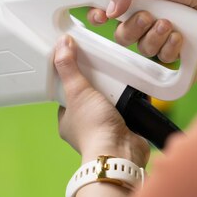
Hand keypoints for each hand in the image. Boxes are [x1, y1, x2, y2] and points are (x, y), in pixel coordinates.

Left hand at [54, 35, 149, 166]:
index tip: (82, 64)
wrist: (120, 152)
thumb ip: (68, 67)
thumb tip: (62, 43)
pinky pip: (127, 110)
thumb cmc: (93, 127)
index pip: (67, 94)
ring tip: (120, 75)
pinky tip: (135, 89)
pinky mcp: (124, 130)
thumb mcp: (77, 91)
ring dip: (116, 92)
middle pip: (90, 97)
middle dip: (98, 84)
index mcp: (68, 120)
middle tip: (105, 68)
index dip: (74, 79)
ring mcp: (105, 129)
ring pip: (109, 103)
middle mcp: (85, 126)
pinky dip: (131, 101)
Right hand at [88, 0, 196, 60]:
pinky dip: (170, 47)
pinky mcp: (177, 49)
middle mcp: (147, 18)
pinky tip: (180, 35)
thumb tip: (109, 10)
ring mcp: (161, 35)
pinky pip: (163, 58)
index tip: (102, 18)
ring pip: (143, 49)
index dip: (100, 17)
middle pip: (123, 36)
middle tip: (149, 17)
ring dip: (154, 37)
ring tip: (170, 24)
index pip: (109, 12)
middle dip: (133, 29)